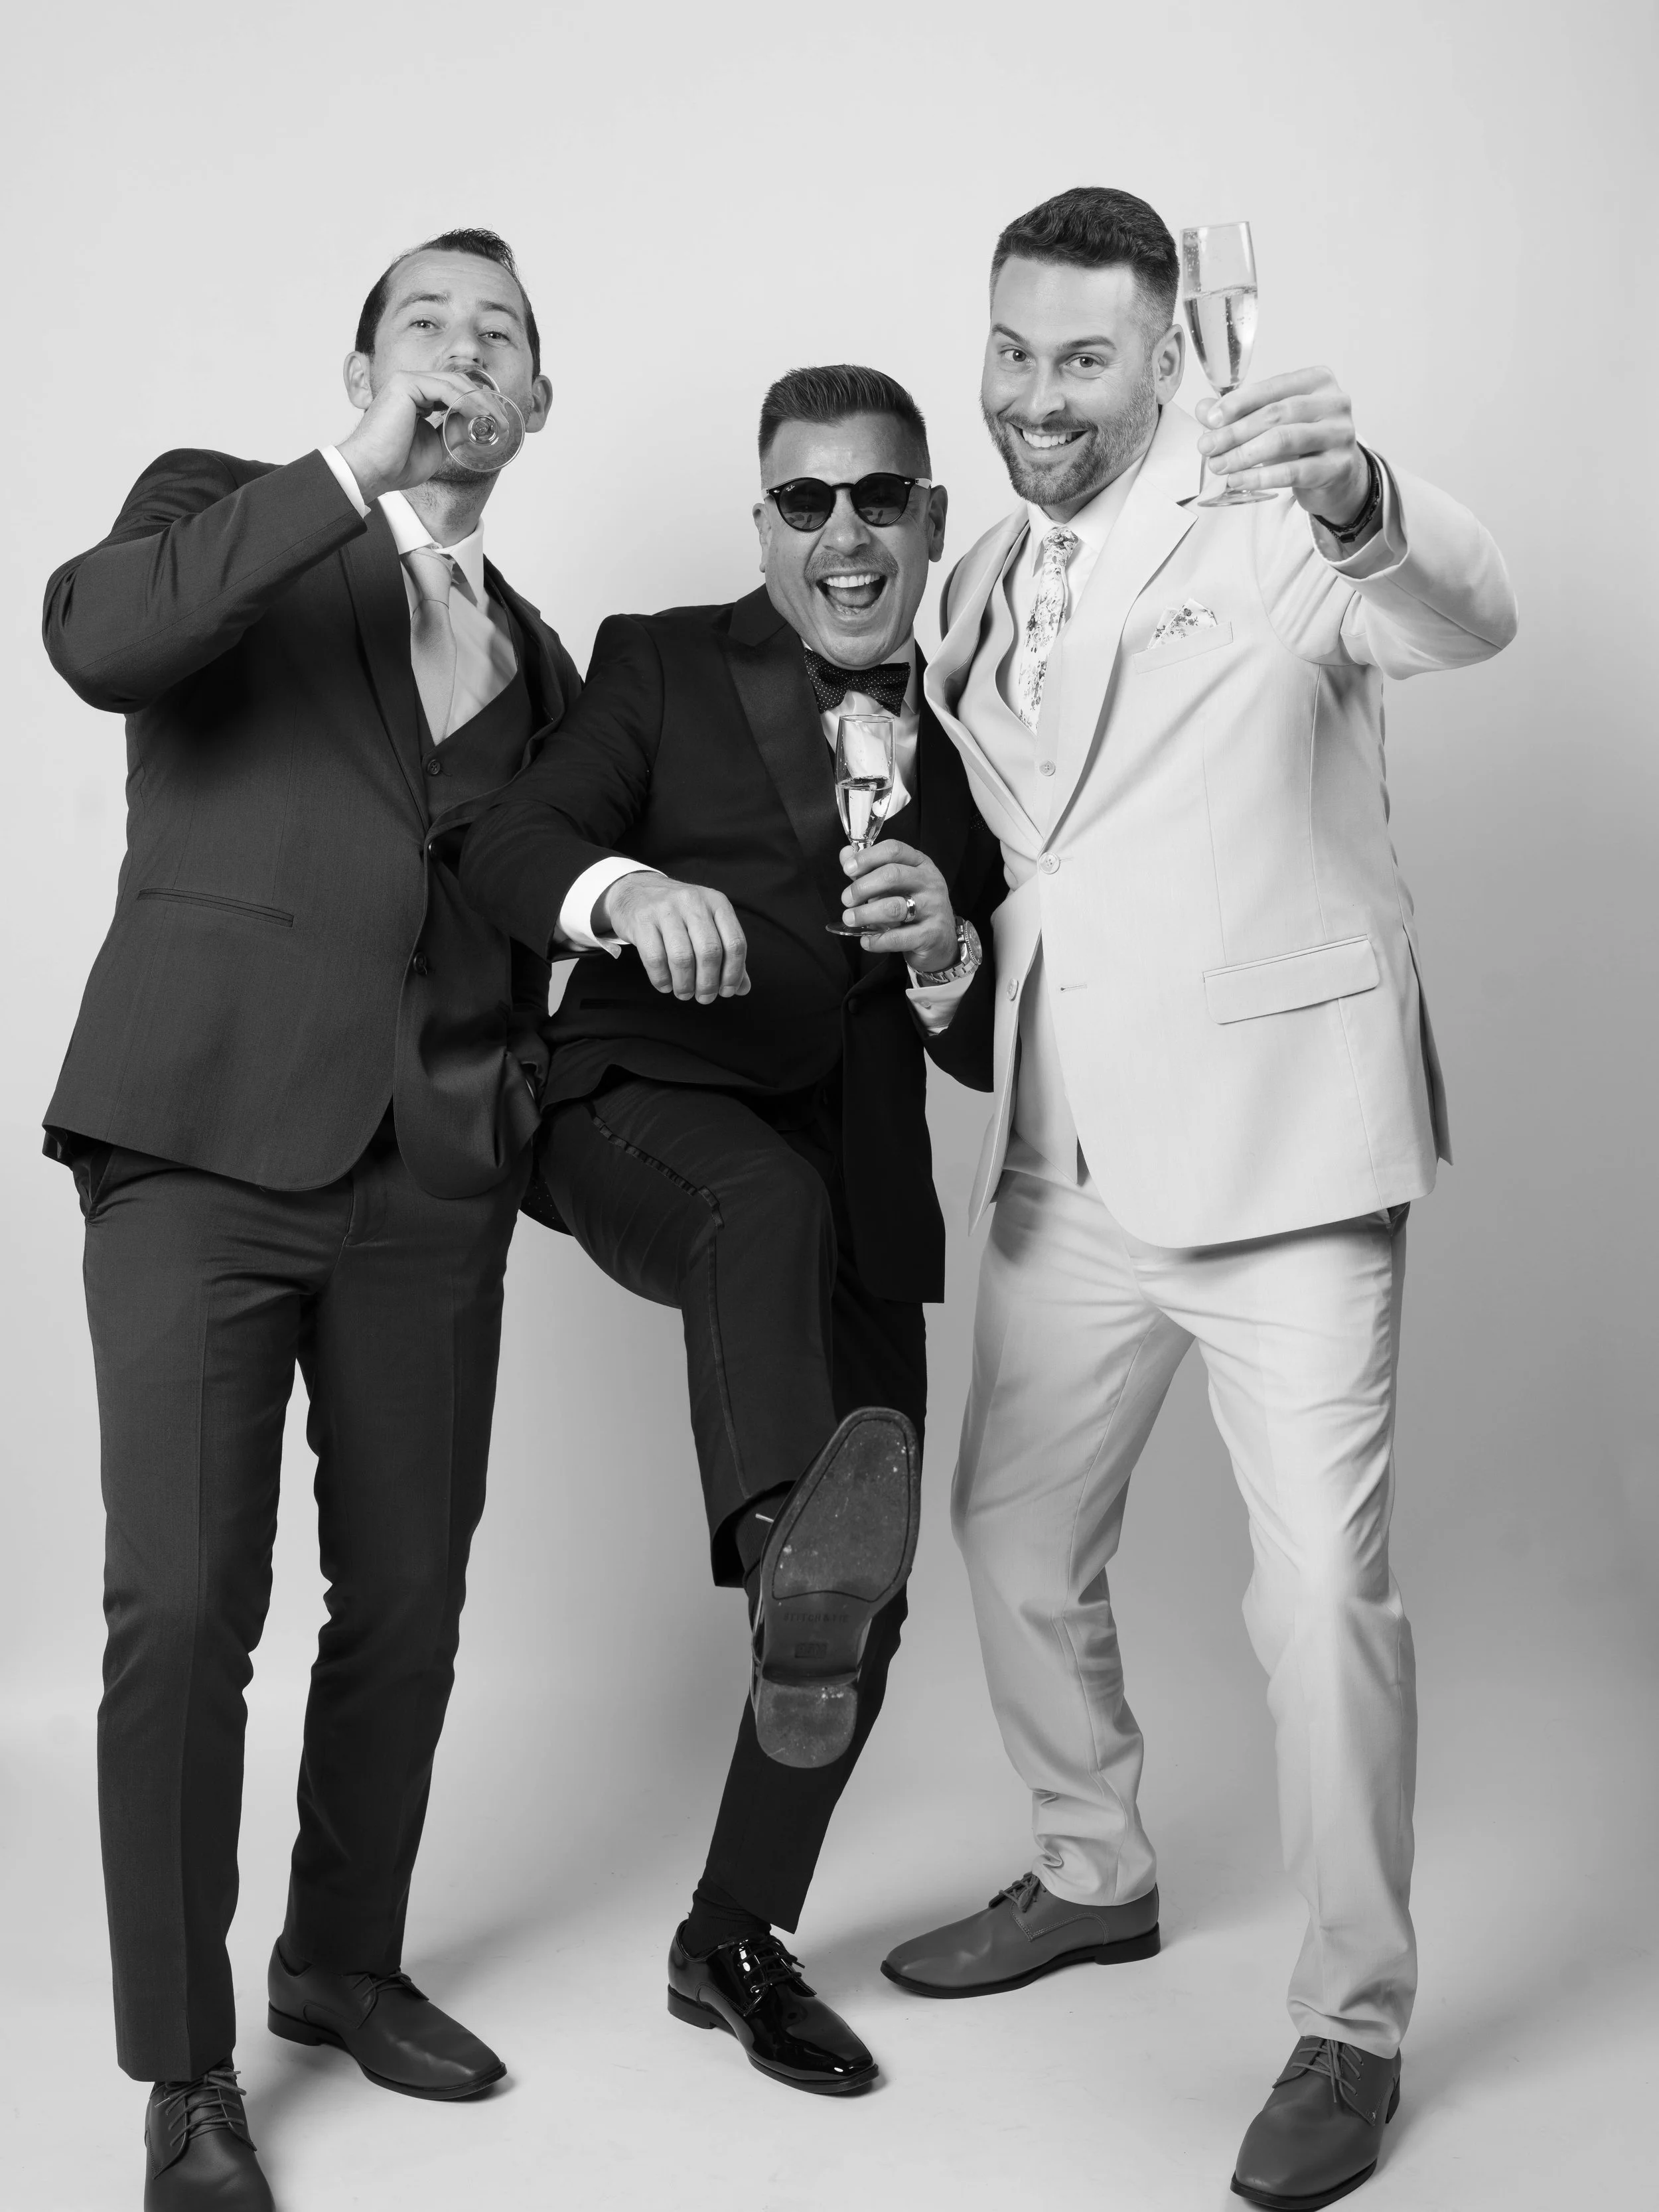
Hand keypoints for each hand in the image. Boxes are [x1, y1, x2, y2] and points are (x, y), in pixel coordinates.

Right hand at [336, 369, 496, 504]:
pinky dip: (466, 402)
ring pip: (455, 383)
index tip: (499, 423)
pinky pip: (445, 389)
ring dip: (481, 402)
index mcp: (417, 397)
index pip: (456, 392)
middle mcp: (411, 385)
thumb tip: (477, 424)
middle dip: (486, 402)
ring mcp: (407, 381)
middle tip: (504, 422)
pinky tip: (479, 416)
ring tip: (497, 420)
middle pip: (459, 383)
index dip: (480, 405)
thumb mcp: (437, 447)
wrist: (372, 471)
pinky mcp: (405, 384)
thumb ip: (455, 431)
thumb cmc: (396, 465)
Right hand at [599, 871, 749, 1003]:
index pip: (735, 943)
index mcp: (716, 902)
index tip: (727, 991)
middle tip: (704, 998)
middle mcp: (693, 902)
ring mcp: (665, 909)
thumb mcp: (707, 924)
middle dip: (708, 983)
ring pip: (682, 958)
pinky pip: (655, 959)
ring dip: (685, 985)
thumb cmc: (677, 914)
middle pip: (709, 952)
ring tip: (684, 993)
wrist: (635, 891)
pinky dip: (662, 979)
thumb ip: (727, 955)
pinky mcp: (642, 920)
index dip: (734, 973)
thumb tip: (743, 988)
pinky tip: (665, 985)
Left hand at [839, 842, 957, 969]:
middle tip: (846, 899)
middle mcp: (930, 882)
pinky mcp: (932, 934)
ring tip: (850, 919)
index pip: (894, 850)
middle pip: (892, 875)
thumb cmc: (914, 908)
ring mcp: (934, 908)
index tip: (848, 869)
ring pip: (894, 907)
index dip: (867, 857)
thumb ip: (870, 870)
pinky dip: (877, 940)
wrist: (942, 942)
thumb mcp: (894, 886)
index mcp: (920, 864)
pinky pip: (898, 937)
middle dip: (862, 887)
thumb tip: (845, 854)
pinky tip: (866, 941)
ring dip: (865, 914)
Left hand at [1195, 367, 1369, 526]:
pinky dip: (1260, 476)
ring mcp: (1340, 434)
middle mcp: (1334, 402)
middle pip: (1276, 414)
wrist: (1339, 476)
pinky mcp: (1337, 466)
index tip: (1210, 419)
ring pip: (1284, 440)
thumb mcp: (1273, 422)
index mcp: (1318, 381)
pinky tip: (1238, 480)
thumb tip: (1203, 409)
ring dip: (1244, 454)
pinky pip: (1292, 471)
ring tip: (1218, 466)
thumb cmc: (1304, 443)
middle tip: (1207, 447)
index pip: (1272, 387)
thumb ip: (1240, 412)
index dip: (1238, 402)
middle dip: (1235, 431)